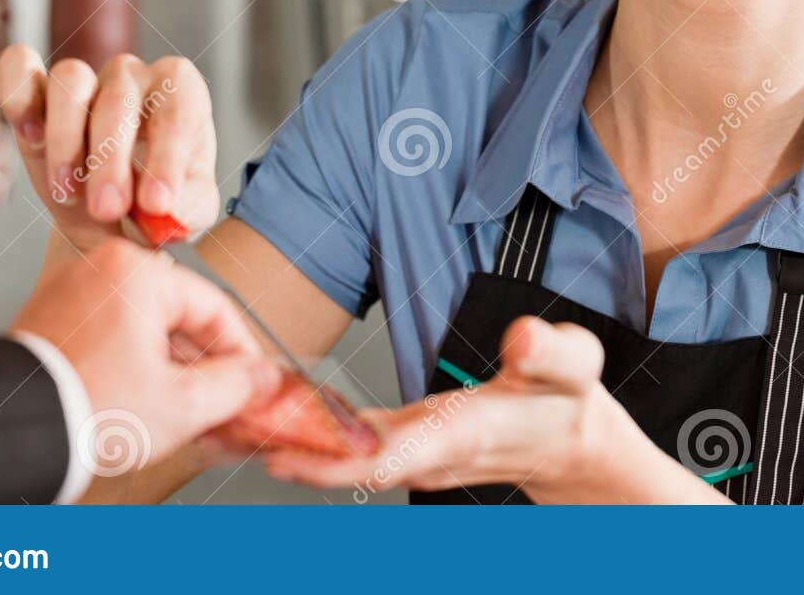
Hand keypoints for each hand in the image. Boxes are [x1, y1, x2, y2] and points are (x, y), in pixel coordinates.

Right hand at [0, 48, 218, 255]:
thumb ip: (188, 209)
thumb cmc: (156, 202)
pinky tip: (29, 135)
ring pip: (72, 79)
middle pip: (120, 99)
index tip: (157, 204)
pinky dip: (18, 93)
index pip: (178, 111)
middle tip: (108, 209)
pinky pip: (21, 66)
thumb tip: (168, 209)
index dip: (168, 157)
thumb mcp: (187, 213)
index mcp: (182, 94)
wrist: (110, 217)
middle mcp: (134, 76)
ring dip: (65, 138)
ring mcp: (85, 77)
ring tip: (67, 190)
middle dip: (111, 161)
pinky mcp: (37, 87)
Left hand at [12, 239, 281, 492]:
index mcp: (138, 273)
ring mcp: (70, 291)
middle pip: (178, 317)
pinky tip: (144, 403)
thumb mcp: (182, 404)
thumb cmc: (85, 410)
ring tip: (183, 413)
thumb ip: (236, 385)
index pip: (216, 308)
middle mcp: (101, 269)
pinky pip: (109, 335)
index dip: (243, 354)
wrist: (5, 433)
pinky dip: (132, 365)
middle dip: (204, 368)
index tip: (255, 384)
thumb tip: (263, 376)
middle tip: (221, 405)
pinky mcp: (49, 319)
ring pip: (143, 328)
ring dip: (169, 369)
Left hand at [261, 317, 721, 502]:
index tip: (283, 451)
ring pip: (342, 457)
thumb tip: (524, 338)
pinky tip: (280, 413)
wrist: (573, 442)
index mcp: (460, 433)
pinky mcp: (409, 442)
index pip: (391, 455)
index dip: (335, 458)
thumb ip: (552, 353)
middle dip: (288, 453)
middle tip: (227, 430)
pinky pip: (352, 444)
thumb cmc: (569, 403)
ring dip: (292, 443)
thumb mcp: (576, 366)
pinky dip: (315, 433)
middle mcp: (429, 451)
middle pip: (347, 465)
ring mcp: (416, 452)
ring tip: (231, 418)